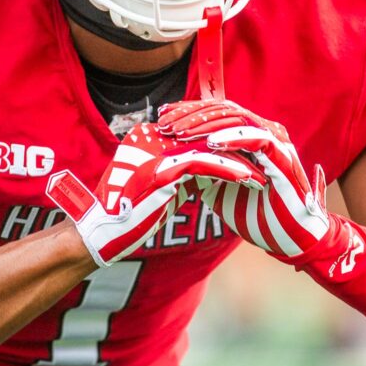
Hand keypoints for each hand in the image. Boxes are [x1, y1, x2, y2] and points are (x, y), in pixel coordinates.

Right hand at [46, 122, 265, 266]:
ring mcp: (154, 151)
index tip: (251, 155)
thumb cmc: (129, 215)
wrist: (101, 234)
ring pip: (209, 148)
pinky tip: (249, 180)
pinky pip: (204, 165)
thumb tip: (209, 168)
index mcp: (147, 136)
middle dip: (238, 149)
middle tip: (265, 160)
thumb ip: (179, 171)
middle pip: (205, 135)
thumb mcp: (159, 185)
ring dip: (240, 161)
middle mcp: (150, 136)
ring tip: (263, 174)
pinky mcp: (161, 170)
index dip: (225, 142)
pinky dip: (229, 171)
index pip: (196, 131)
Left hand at [158, 100, 330, 258]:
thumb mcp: (219, 188)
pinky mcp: (283, 157)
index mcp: (251, 135)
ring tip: (181, 132)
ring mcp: (276, 142)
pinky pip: (256, 139)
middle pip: (224, 109)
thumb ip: (203, 169)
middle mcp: (264, 132)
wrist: (289, 240)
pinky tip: (210, 143)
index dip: (189, 112)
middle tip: (165, 123)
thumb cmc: (257, 215)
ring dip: (207, 124)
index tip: (161, 117)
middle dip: (192, 114)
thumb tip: (173, 158)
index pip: (217, 111)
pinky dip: (232, 139)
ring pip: (238, 119)